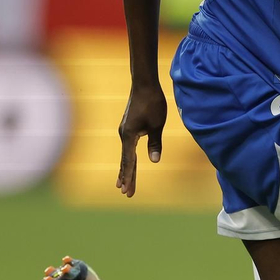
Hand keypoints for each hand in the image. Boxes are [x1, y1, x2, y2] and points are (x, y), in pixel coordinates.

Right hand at [117, 82, 167, 196]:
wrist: (144, 85)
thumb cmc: (152, 103)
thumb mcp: (157, 125)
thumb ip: (155, 143)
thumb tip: (154, 161)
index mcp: (129, 136)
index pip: (129, 162)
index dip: (129, 177)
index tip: (126, 190)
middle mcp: (124, 135)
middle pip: (125, 161)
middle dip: (127, 178)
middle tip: (126, 193)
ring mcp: (125, 131)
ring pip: (126, 155)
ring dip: (126, 170)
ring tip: (122, 184)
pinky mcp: (129, 128)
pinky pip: (128, 148)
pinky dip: (128, 159)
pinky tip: (129, 164)